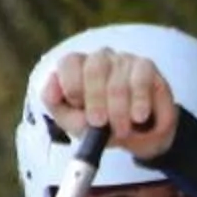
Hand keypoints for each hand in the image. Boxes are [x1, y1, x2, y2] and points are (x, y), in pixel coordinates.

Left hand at [41, 48, 177, 161]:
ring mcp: (124, 60)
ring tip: (123, 130)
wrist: (139, 138)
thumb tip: (50, 89)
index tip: (78, 106)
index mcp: (77, 67)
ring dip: (119, 110)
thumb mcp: (74, 122)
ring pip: (117, 81)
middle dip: (96, 100)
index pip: (69, 62)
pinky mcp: (146, 67)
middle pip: (94, 69)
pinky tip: (139, 116)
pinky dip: (139, 101)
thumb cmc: (102, 126)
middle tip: (99, 123)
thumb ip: (56, 105)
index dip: (72, 84)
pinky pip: (141, 80)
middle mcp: (99, 59)